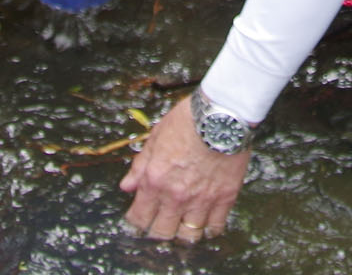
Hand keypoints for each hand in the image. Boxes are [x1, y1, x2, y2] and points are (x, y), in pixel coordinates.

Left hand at [121, 95, 250, 243]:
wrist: (222, 114)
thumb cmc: (188, 120)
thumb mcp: (155, 138)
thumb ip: (140, 166)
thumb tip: (127, 186)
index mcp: (155, 181)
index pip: (138, 218)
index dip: (136, 222)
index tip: (139, 219)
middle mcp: (176, 196)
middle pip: (162, 233)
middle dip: (157, 232)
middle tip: (160, 225)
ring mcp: (202, 200)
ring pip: (188, 236)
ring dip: (182, 234)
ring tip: (182, 226)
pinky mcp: (225, 198)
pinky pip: (215, 227)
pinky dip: (209, 230)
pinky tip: (205, 224)